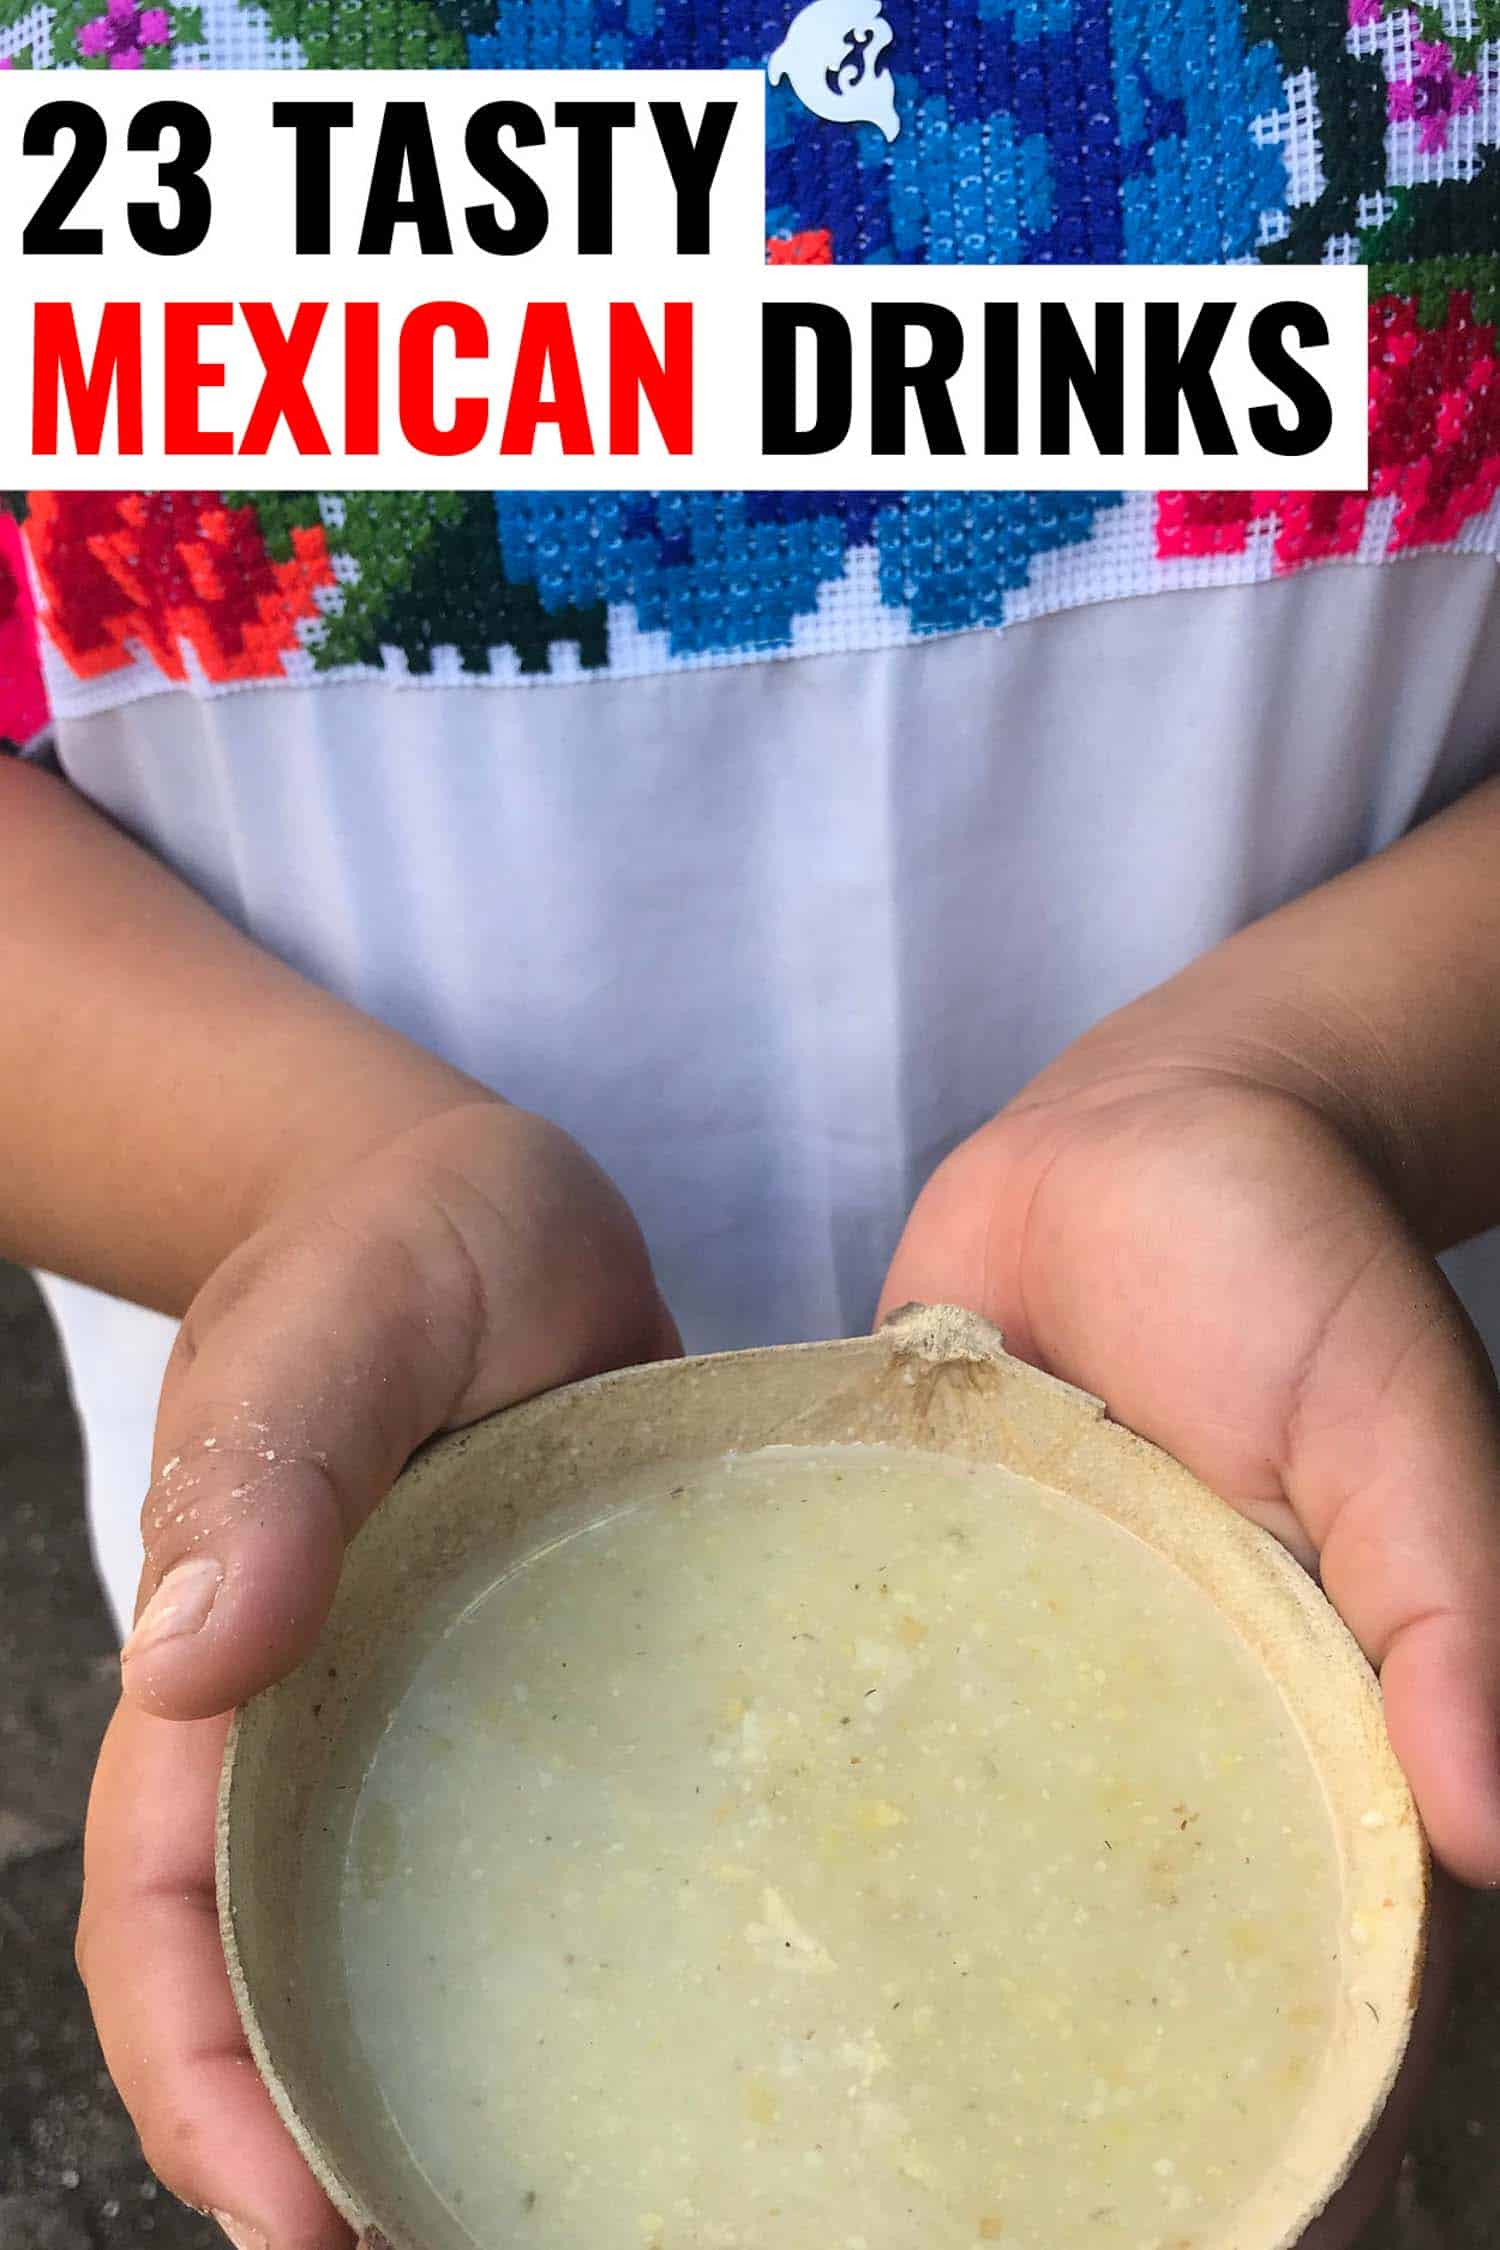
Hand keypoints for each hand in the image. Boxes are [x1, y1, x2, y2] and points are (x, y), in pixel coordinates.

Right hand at [76, 1101, 675, 2249]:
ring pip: (419, 1946)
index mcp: (234, 1665)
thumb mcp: (338, 1322)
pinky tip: (694, 2025)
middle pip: (284, 1980)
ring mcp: (449, 1725)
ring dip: (452, 2089)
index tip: (296, 2218)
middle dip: (326, 2146)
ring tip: (570, 2209)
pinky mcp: (568, 1700)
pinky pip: (558, 1857)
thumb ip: (268, 1457)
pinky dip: (582, 1967)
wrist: (498, 1210)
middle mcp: (329, 1726)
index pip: (171, 1911)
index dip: (202, 2078)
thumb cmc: (397, 1245)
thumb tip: (190, 1658)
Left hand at [880, 1047, 1498, 2238]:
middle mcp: (1153, 1707)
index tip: (1242, 2214)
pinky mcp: (915, 1573)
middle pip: (1122, 1916)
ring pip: (974, 1831)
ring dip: (923, 1933)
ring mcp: (1022, 1651)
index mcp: (1296, 1706)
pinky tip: (733, 1867)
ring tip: (825, 2088)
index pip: (1312, 1933)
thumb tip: (1498, 1833)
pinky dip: (822, 1773)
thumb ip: (1445, 1602)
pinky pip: (864, 1694)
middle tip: (979, 2192)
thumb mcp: (1401, 1421)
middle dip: (1085, 2056)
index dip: (1299, 2080)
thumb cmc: (1297, 1264)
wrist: (1138, 1129)